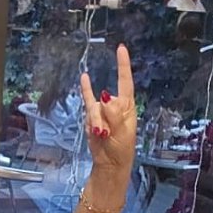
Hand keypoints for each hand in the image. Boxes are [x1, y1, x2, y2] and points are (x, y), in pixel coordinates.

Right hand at [81, 44, 136, 174]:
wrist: (109, 163)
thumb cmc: (121, 150)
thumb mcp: (122, 134)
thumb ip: (114, 116)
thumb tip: (105, 98)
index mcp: (128, 108)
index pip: (126, 82)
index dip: (123, 66)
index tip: (121, 49)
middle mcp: (115, 105)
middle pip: (105, 99)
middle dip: (102, 116)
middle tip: (106, 133)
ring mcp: (103, 110)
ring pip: (93, 107)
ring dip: (94, 122)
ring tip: (101, 135)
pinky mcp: (91, 115)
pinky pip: (87, 100)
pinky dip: (85, 90)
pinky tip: (84, 77)